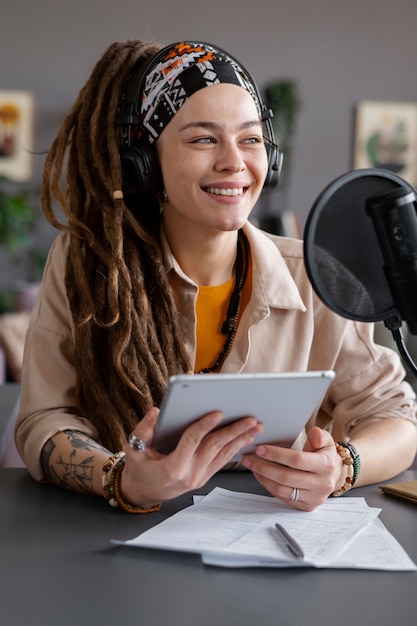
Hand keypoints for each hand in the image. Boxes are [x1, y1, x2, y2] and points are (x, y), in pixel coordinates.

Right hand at [119, 407, 262, 506]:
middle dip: (234, 431)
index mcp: (172, 467)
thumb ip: (143, 430)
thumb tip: (156, 412)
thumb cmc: (138, 470)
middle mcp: (189, 474)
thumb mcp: (133, 450)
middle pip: (215, 448)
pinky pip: (222, 461)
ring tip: (255, 426)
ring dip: (241, 439)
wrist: (142, 494)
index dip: (205, 425)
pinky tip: (245, 438)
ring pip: (223, 455)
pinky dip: (235, 448)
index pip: (192, 441)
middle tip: (250, 419)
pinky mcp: (203, 478)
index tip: (218, 412)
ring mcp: (199, 478)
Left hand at [241, 427, 343, 510]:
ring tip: (251, 465)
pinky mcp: (306, 506)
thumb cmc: (325, 455)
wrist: (335, 474)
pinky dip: (268, 486)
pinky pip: (282, 497)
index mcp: (326, 465)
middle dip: (264, 467)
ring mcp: (314, 498)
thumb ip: (319, 435)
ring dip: (263, 477)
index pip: (297, 460)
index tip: (260, 449)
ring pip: (282, 490)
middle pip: (286, 477)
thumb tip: (314, 434)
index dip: (277, 455)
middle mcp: (322, 484)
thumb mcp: (326, 440)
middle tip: (249, 458)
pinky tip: (260, 475)